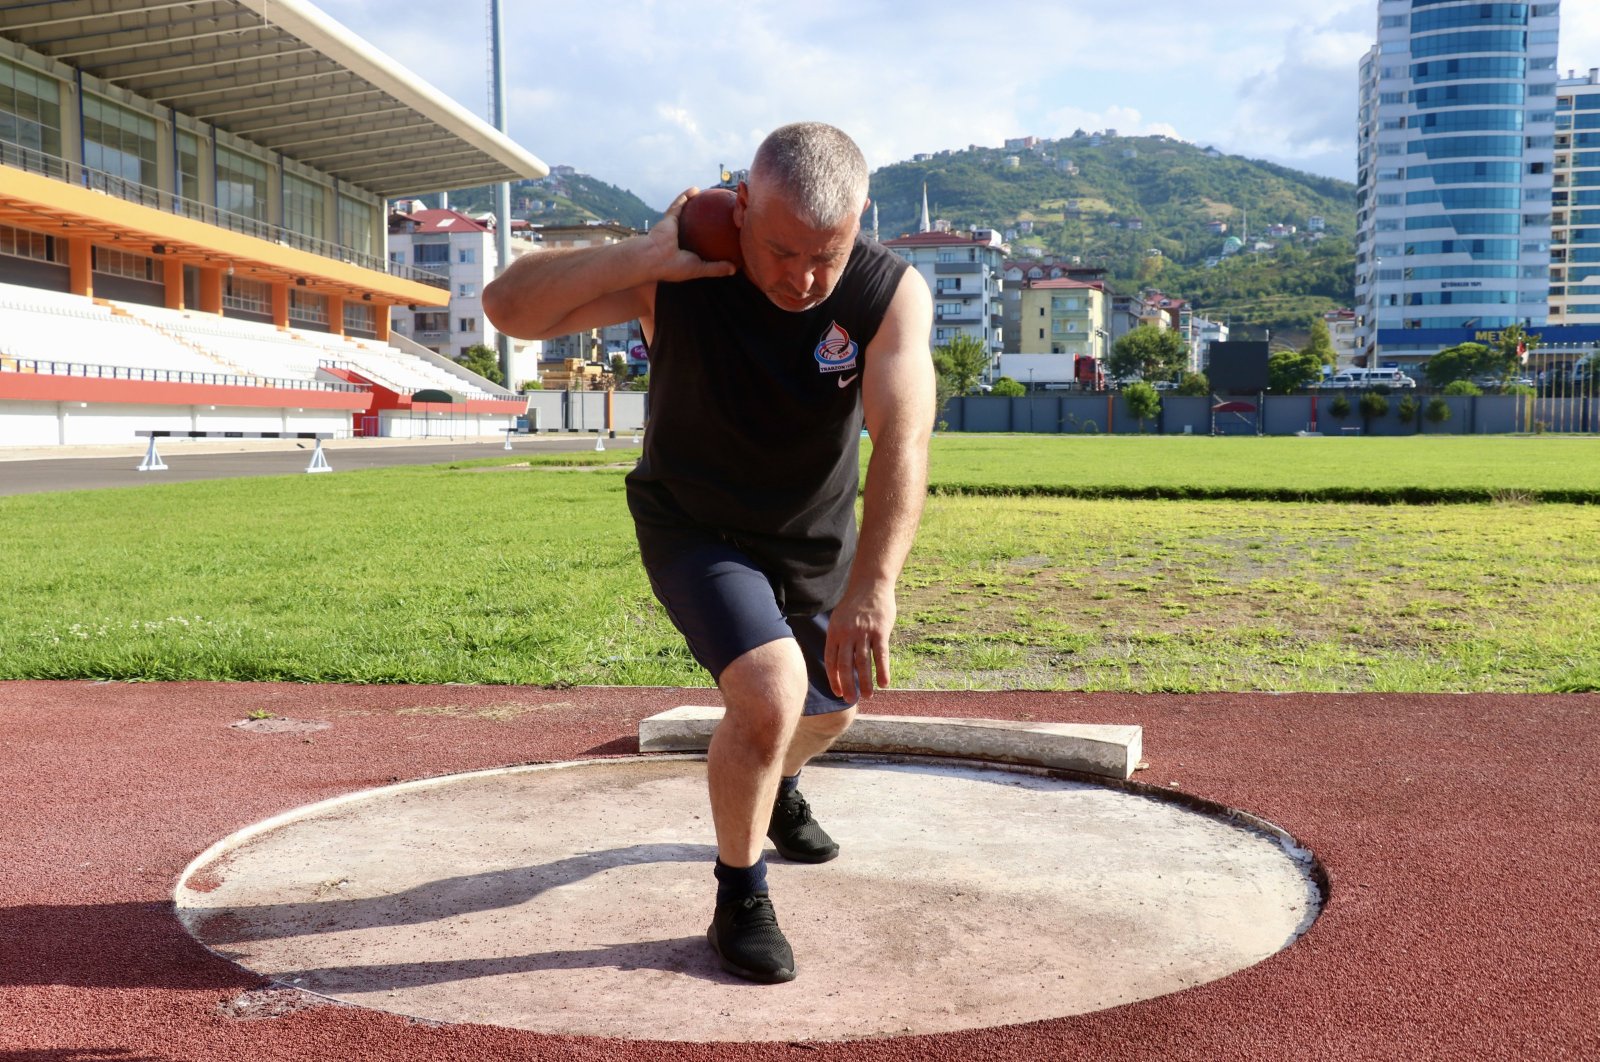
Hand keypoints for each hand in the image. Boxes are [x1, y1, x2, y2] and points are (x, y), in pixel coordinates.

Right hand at [652, 188, 738, 281]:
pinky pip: (679, 204)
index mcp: (687, 251)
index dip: (713, 237)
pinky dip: (685, 196)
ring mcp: (673, 228)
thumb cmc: (674, 267)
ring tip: (708, 195)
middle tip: (721, 212)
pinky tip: (696, 189)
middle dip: (706, 218)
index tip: (726, 231)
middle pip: (696, 225)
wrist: (652, 259)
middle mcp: (681, 238)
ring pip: (687, 212)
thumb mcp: (700, 269)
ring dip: (695, 203)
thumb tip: (735, 269)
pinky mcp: (668, 218)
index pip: (703, 243)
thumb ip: (717, 268)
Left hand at [824, 582, 895, 703]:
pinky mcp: (880, 631)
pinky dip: (883, 670)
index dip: (834, 679)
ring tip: (869, 696)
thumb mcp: (839, 619)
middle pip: (845, 665)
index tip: (838, 692)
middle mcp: (847, 634)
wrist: (871, 584)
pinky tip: (884, 683)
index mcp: (834, 632)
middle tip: (851, 700)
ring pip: (863, 663)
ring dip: (865, 682)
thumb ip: (838, 639)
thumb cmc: (855, 605)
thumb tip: (838, 662)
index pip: (831, 661)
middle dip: (848, 685)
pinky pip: (881, 654)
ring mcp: (864, 632)